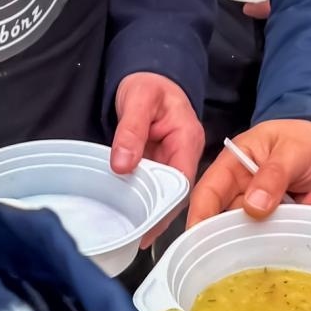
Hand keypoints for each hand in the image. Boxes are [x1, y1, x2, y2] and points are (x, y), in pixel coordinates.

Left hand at [111, 72, 202, 245]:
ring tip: (131, 233)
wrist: (147, 72)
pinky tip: (128, 211)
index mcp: (187, 138)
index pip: (183, 181)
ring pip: (163, 190)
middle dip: (158, 216)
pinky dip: (141, 196)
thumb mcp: (139, 99)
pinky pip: (152, 182)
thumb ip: (131, 130)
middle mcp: (184, 151)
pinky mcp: (158, 159)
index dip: (168, 207)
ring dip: (149, 208)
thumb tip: (122, 165)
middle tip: (136, 238)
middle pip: (175, 191)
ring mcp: (171, 157)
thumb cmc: (148, 82)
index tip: (150, 228)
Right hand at [188, 119, 310, 225]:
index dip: (199, 219)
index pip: (208, 194)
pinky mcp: (280, 223)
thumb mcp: (291, 149)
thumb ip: (273, 174)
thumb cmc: (303, 139)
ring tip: (306, 201)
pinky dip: (305, 222)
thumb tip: (254, 207)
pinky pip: (286, 234)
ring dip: (285, 225)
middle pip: (230, 223)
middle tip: (271, 233)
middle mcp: (241, 192)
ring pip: (260, 233)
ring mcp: (261, 210)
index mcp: (233, 166)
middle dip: (247, 234)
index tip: (198, 246)